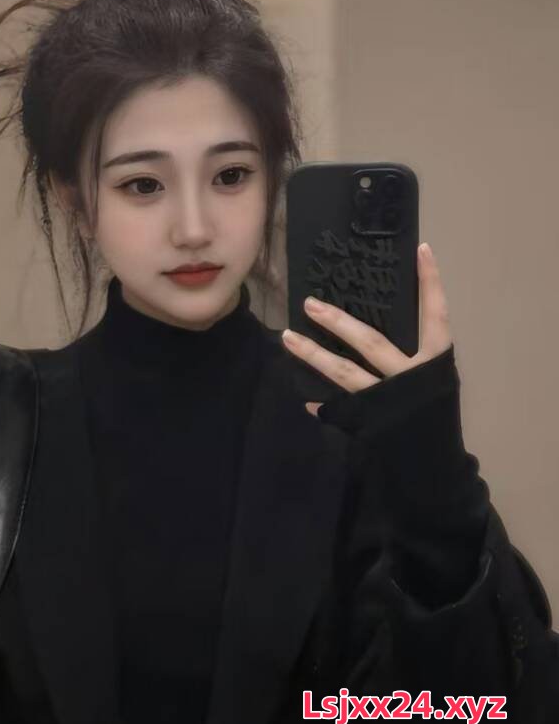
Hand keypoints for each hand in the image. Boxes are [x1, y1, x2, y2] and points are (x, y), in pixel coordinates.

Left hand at [281, 243, 451, 417]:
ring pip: (345, 374)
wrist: (437, 472)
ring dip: (313, 355)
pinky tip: (307, 402)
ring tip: (287, 338)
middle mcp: (411, 379)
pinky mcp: (371, 426)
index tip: (421, 250)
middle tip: (310, 303)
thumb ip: (411, 360)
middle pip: (371, 342)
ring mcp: (388, 403)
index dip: (430, 284)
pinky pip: (340, 411)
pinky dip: (323, 406)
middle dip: (339, 322)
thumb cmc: (434, 421)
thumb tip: (368, 334)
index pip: (435, 315)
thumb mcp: (433, 386)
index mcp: (435, 364)